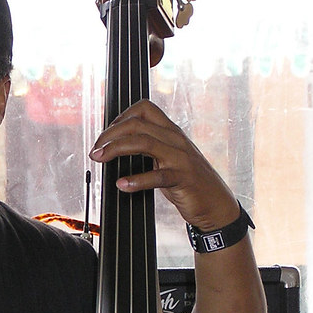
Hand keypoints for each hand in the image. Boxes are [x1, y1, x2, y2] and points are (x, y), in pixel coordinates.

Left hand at [89, 99, 238, 229]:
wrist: (216, 204)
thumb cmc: (189, 182)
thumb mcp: (169, 158)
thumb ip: (150, 148)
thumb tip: (118, 146)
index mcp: (171, 132)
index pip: (144, 108)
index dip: (120, 117)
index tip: (106, 135)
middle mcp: (175, 139)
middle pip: (137, 124)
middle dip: (110, 134)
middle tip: (95, 150)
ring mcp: (180, 158)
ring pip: (143, 142)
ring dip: (116, 149)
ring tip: (100, 159)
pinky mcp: (183, 178)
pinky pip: (157, 176)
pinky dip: (136, 180)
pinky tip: (122, 185)